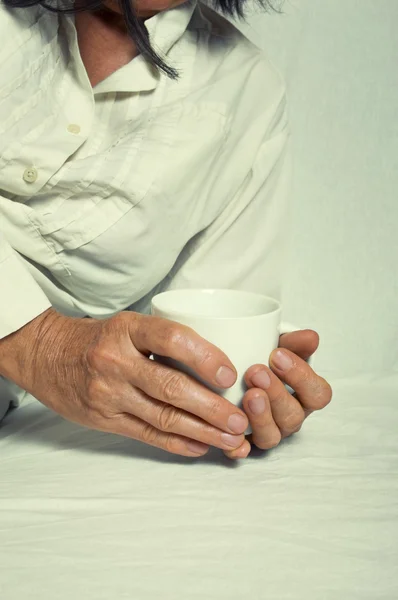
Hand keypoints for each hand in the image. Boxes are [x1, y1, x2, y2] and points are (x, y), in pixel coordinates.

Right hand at [0, 309, 248, 456]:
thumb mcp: (128, 324)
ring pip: (163, 417)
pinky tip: (201, 447)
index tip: (230, 373)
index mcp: (127, 329)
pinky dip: (177, 443)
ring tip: (230, 438)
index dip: (205, 356)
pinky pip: (147, 434)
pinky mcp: (104, 419)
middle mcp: (116, 360)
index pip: (172, 338)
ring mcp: (108, 393)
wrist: (47, 355)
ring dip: (202, 431)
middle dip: (212, 407)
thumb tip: (218, 361)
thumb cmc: (99, 339)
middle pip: (172, 386)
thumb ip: (164, 339)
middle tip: (240, 419)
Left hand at [223, 330, 331, 458]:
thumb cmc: (263, 358)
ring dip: (260, 417)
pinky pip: (242, 451)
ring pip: (272, 436)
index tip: (277, 355)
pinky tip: (231, 439)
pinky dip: (237, 448)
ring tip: (247, 396)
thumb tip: (311, 337)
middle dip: (276, 394)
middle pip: (293, 416)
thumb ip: (295, 342)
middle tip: (256, 372)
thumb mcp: (279, 346)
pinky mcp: (243, 443)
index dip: (301, 377)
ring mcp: (269, 432)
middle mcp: (290, 417)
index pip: (318, 395)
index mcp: (305, 395)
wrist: (236, 368)